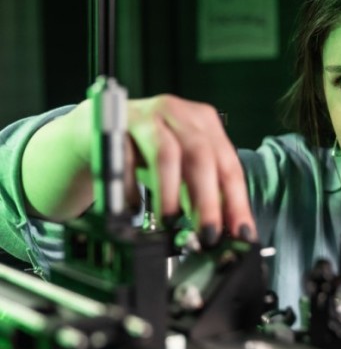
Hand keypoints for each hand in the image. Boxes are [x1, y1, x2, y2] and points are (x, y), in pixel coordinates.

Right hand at [23, 94, 255, 240]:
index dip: (236, 202)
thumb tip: (226, 231)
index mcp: (205, 123)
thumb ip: (203, 195)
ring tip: (169, 220)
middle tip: (207, 234)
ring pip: (166, 153)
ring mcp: (147, 116)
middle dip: (208, 201)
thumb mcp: (181, 169)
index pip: (229, 165)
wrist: (91, 130)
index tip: (241, 233)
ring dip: (170, 192)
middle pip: (202, 156)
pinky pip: (125, 158)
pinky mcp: (115, 124)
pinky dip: (130, 187)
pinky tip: (132, 207)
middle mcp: (180, 114)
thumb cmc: (144, 152)